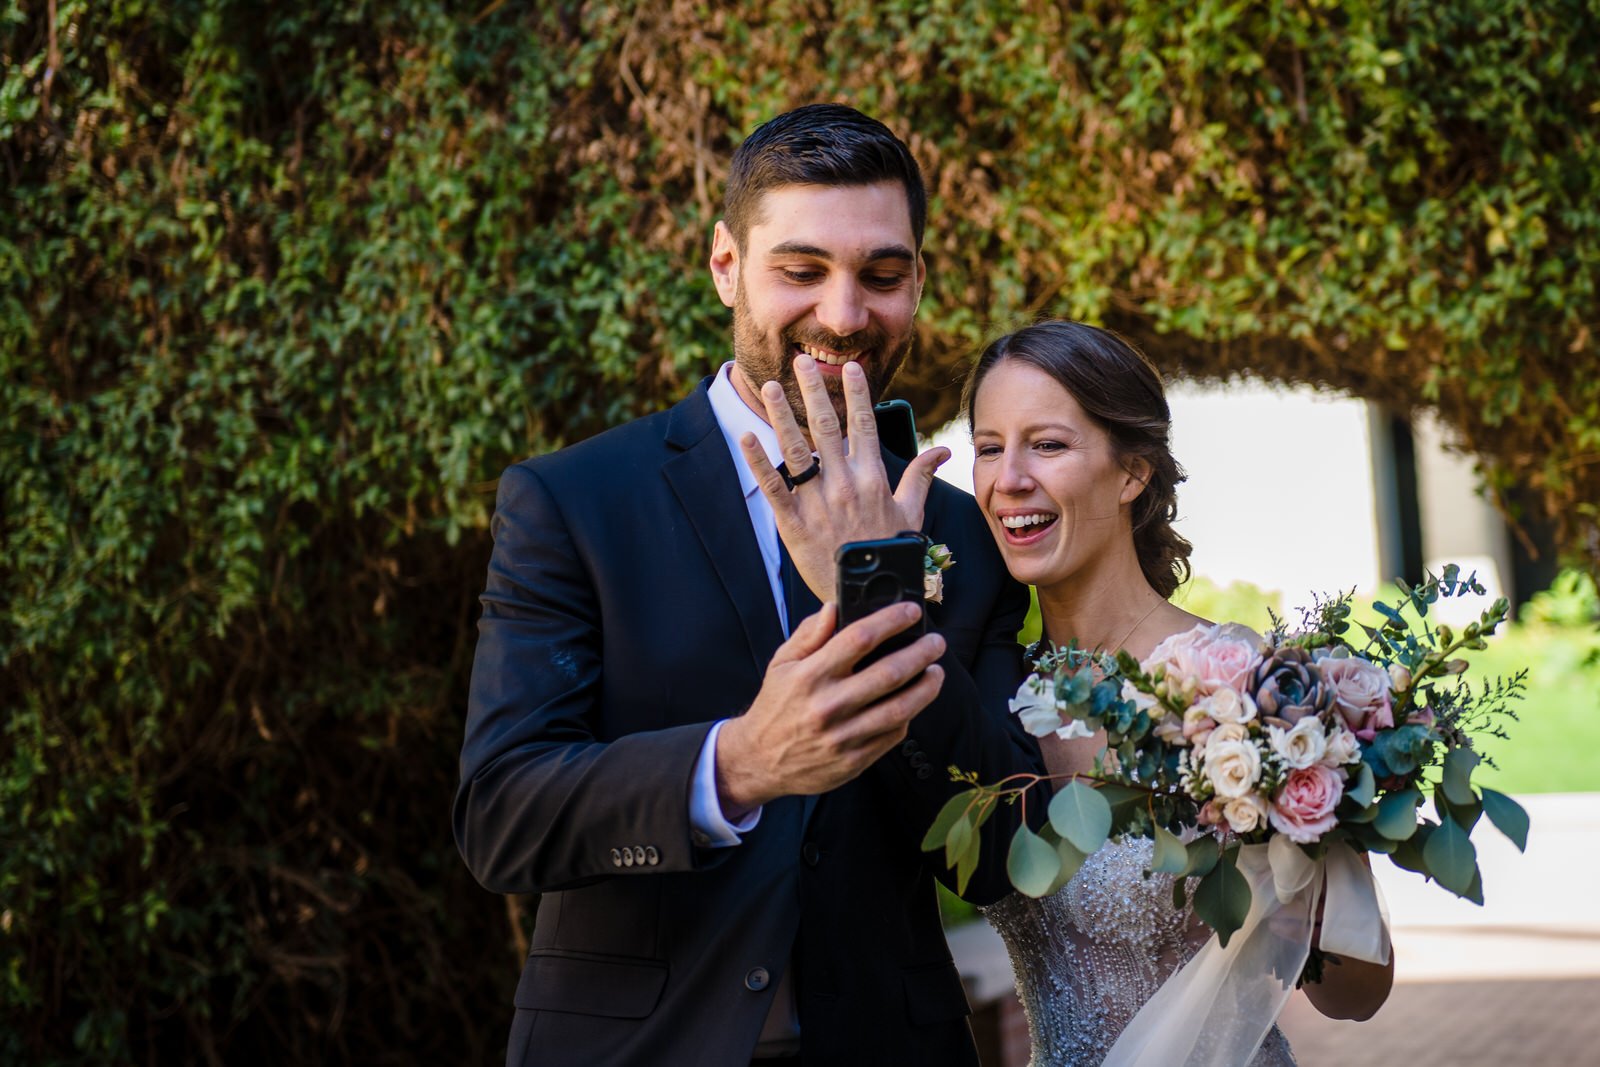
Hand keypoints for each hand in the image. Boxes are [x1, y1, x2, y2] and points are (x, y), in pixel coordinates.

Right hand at [715, 600, 946, 817]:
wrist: (760, 761)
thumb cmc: (775, 706)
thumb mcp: (781, 664)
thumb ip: (809, 634)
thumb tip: (834, 606)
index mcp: (810, 675)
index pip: (860, 638)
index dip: (892, 620)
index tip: (911, 612)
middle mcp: (828, 705)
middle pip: (889, 672)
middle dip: (921, 653)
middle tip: (936, 643)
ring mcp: (843, 736)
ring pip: (900, 708)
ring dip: (926, 687)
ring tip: (936, 672)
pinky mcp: (854, 760)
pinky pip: (892, 734)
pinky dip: (909, 715)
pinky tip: (913, 702)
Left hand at [738, 356, 948, 601]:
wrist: (868, 597)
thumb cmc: (890, 553)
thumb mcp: (911, 514)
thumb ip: (921, 478)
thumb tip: (943, 451)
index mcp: (873, 479)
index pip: (864, 426)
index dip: (857, 395)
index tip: (850, 369)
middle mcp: (845, 484)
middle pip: (826, 427)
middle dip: (812, 391)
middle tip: (800, 361)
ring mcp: (817, 503)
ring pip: (796, 450)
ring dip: (781, 415)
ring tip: (768, 386)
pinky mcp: (793, 524)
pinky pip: (772, 487)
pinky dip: (758, 461)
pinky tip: (747, 436)